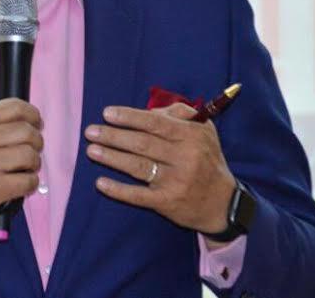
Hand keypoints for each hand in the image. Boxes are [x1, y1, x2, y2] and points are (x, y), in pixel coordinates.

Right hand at [0, 98, 42, 229]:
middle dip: (37, 142)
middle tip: (32, 150)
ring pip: (30, 155)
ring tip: (26, 168)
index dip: (33, 115)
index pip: (15, 107)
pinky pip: (28, 181)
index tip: (36, 123)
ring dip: (34, 163)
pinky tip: (22, 183)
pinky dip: (31, 183)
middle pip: (27, 132)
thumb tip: (32, 120)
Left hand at [84, 102, 235, 238]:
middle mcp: (184, 157)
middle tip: (91, 131)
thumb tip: (148, 111)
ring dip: (111, 158)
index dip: (129, 117)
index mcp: (191, 136)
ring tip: (91, 150)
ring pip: (138, 167)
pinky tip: (101, 183)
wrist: (223, 203)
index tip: (107, 113)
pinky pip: (138, 195)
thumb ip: (180, 113)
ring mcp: (175, 181)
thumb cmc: (207, 160)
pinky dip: (118, 190)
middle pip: (142, 144)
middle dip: (113, 136)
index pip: (155, 123)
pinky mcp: (167, 202)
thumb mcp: (204, 131)